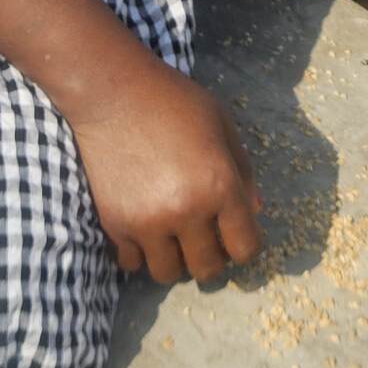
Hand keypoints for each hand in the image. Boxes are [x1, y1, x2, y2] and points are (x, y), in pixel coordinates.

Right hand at [68, 53, 260, 284]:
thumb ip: (242, 171)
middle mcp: (186, 212)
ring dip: (176, 259)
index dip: (244, 246)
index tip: (235, 235)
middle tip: (205, 237)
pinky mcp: (115, 225)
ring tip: (173, 236)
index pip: (245, 248)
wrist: (113, 93)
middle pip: (207, 269)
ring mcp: (147, 223)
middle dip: (212, 258)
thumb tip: (253, 212)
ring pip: (168, 274)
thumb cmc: (174, 101)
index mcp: (219, 186)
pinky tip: (144, 229)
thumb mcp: (222, 125)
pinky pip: (132, 263)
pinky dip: (140, 253)